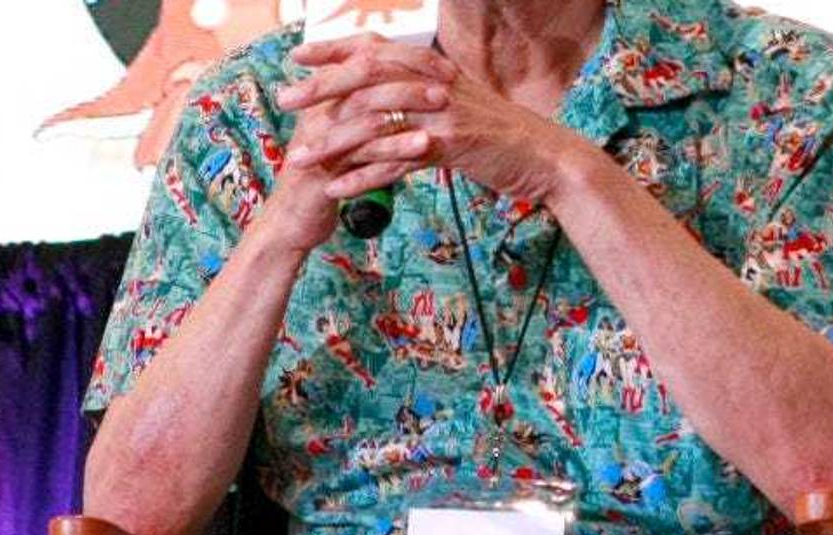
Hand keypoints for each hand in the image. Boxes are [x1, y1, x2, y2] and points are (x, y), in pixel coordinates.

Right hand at [260, 36, 456, 252]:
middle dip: (408, 78)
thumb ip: (364, 123)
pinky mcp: (324, 169)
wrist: (293, 221)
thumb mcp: (344, 145)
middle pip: (365, 80)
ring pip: (367, 112)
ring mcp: (320, 139)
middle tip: (446, 81)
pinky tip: (424, 146)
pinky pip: (365, 152)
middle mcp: (319, 112)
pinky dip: (397, 147)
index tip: (439, 64)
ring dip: (408, 106)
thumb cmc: (324, 182)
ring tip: (442, 105)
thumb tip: (402, 102)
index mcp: (323, 101)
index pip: (363, 64)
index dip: (402, 61)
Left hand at [283, 34, 592, 203]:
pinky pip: (395, 162)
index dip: (334, 49)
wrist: (546, 156)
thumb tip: (395, 91)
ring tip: (299, 158)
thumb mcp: (463, 103)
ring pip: (374, 123)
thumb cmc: (502, 135)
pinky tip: (336, 189)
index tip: (298, 57)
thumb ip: (427, 93)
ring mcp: (442, 114)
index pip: (376, 48)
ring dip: (331, 142)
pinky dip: (362, 178)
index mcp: (434, 68)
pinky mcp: (450, 147)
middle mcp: (434, 83)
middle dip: (320, 89)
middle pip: (366, 78)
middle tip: (285, 102)